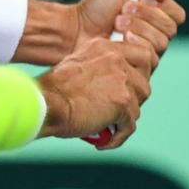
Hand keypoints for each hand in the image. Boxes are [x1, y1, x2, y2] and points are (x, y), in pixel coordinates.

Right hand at [38, 37, 155, 148]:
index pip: (140, 53)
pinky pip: (130, 125)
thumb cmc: (52, 90)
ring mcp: (122, 79)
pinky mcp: (123, 101)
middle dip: (135, 96)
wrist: (44, 103)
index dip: (139, 72)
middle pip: (144, 79)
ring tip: (110, 126)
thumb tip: (111, 85)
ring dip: (126, 117)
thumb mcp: (77, 65)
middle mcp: (116, 58)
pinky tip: (104, 141)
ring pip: (139, 103)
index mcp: (104, 47)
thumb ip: (98, 68)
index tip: (129, 86)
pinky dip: (118, 136)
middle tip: (120, 109)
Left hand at [75, 0, 185, 59]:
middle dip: (144, 16)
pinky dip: (130, 44)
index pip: (177, 14)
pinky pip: (148, 57)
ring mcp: (147, 51)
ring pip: (160, 43)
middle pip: (170, 28)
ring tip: (116, 24)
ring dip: (135, 28)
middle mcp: (154, 33)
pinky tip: (116, 40)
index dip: (161, 6)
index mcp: (155, 13)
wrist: (76, 29)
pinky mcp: (138, 66)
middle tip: (122, 10)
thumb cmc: (95, 6)